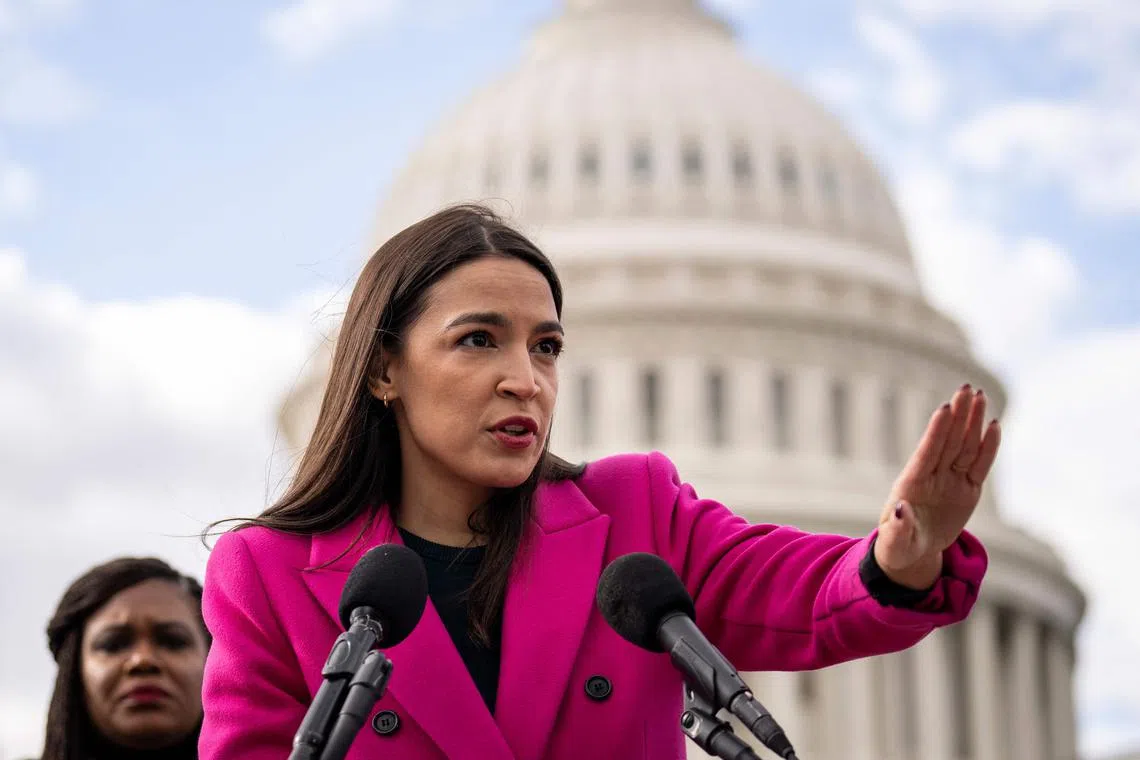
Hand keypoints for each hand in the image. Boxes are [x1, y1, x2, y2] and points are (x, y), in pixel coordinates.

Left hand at [875, 384, 1000, 588]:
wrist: (913, 551)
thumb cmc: (898, 545)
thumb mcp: (894, 543)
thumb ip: (897, 528)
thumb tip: (901, 510)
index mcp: (912, 484)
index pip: (927, 453)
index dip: (936, 432)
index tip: (944, 407)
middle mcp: (933, 476)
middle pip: (949, 441)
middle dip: (958, 415)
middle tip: (967, 389)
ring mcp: (951, 480)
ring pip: (965, 447)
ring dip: (973, 422)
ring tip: (980, 396)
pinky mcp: (967, 489)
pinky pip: (980, 465)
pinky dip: (988, 447)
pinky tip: (994, 425)